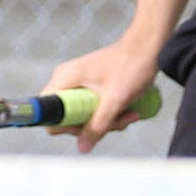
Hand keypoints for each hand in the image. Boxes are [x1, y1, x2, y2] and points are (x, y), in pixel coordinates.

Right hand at [42, 42, 160, 152]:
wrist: (148, 47)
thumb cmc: (132, 66)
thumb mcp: (114, 101)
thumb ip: (97, 125)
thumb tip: (82, 148)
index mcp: (64, 78)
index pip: (47, 111)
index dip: (64, 125)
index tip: (88, 126)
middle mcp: (67, 80)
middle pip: (67, 117)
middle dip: (93, 125)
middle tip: (116, 121)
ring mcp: (79, 83)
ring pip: (83, 115)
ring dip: (106, 121)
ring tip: (128, 114)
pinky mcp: (90, 86)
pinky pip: (93, 108)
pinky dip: (109, 114)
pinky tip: (128, 110)